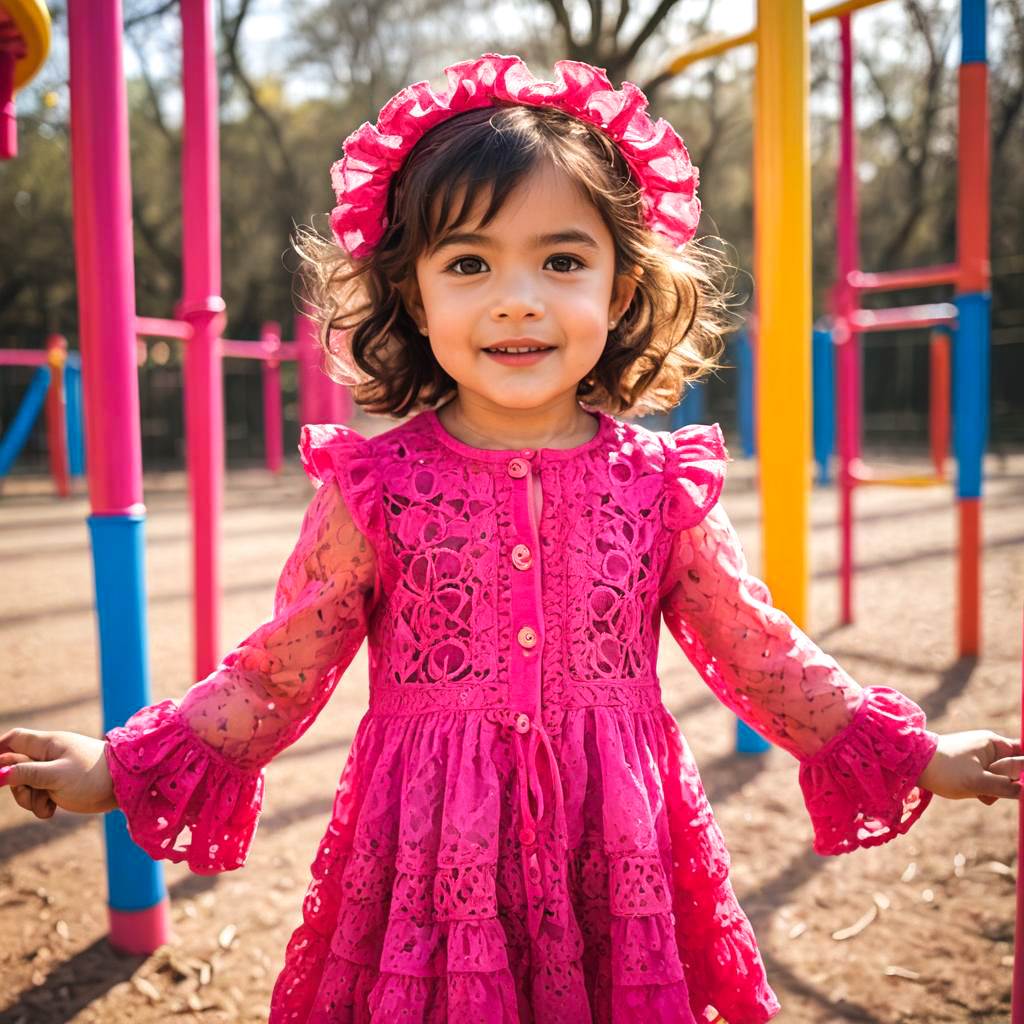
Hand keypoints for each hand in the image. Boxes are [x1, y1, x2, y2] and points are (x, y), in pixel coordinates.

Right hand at [0, 728, 117, 817]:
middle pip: (15, 767)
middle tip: (30, 794)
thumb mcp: (55, 775)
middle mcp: (49, 755)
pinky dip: (41, 805)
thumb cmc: (92, 775)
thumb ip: (26, 773)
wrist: (124, 786)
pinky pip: (39, 796)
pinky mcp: (61, 786)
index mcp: (48, 744)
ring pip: (26, 785)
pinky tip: (53, 810)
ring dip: (30, 799)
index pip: (14, 740)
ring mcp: (55, 771)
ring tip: (47, 804)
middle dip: (16, 785)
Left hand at [917, 730, 1023, 805]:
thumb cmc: (945, 770)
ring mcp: (978, 757)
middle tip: (990, 788)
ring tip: (977, 791)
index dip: (1023, 770)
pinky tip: (972, 793)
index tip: (1014, 780)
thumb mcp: (978, 782)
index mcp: (994, 744)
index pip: (1022, 753)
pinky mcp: (969, 767)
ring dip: (993, 789)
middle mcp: (988, 747)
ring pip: (1000, 778)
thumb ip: (1005, 787)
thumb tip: (1023, 790)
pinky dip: (983, 789)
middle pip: (1014, 769)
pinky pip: (987, 781)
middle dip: (1007, 783)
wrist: (912, 766)